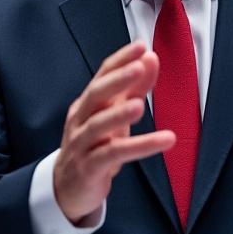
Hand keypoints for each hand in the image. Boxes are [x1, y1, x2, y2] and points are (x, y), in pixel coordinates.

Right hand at [54, 42, 174, 224]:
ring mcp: (82, 143)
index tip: (141, 45)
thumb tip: (151, 58)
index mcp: (88, 103)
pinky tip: (164, 141)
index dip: (120, 60)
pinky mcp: (89, 167)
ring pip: (98, 125)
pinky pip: (113, 154)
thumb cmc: (95, 145)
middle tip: (138, 67)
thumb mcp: (115, 116)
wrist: (68, 187)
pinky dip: (139, 147)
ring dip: (118, 114)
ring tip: (140, 105)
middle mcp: (81, 119)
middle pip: (95, 95)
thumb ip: (134, 88)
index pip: (102, 75)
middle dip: (117, 80)